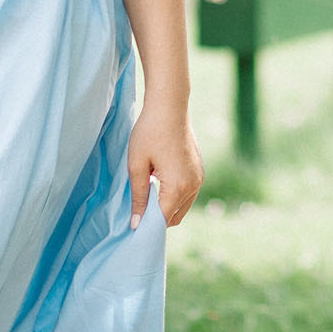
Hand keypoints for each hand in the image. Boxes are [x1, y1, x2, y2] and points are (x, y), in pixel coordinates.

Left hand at [126, 104, 204, 226]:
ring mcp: (199, 177)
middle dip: (157, 219)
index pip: (162, 219)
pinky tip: (158, 182)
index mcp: (178, 187)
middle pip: (175, 217)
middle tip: (137, 209)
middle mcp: (194, 185)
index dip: (146, 225)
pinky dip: (175, 196)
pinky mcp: (200, 170)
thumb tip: (136, 224)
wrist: (170, 106)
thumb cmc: (149, 132)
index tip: (132, 224)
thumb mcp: (137, 166)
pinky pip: (188, 193)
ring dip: (166, 207)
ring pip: (183, 206)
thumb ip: (138, 197)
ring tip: (147, 193)